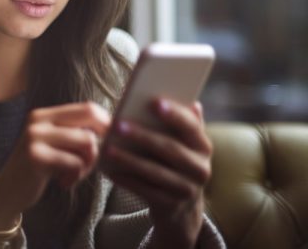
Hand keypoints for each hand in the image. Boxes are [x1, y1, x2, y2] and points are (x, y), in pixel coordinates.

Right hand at [0, 102, 109, 230]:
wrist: (8, 192)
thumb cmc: (39, 170)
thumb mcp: (55, 145)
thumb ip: (75, 133)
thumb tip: (113, 128)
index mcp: (44, 114)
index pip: (88, 108)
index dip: (106, 125)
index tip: (108, 144)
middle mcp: (38, 120)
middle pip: (91, 120)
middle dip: (99, 144)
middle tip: (90, 163)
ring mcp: (35, 136)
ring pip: (87, 142)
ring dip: (88, 164)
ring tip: (75, 174)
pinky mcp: (36, 156)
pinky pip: (76, 163)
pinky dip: (76, 177)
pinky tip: (64, 182)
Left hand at [100, 99, 212, 248]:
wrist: (181, 209)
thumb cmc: (175, 165)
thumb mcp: (183, 146)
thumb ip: (182, 125)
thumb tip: (192, 102)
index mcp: (203, 147)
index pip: (191, 127)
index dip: (174, 114)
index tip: (154, 101)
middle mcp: (200, 168)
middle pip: (170, 149)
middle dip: (142, 136)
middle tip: (117, 124)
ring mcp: (187, 190)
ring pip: (155, 171)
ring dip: (129, 159)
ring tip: (107, 148)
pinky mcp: (171, 206)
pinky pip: (145, 190)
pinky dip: (126, 180)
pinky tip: (109, 170)